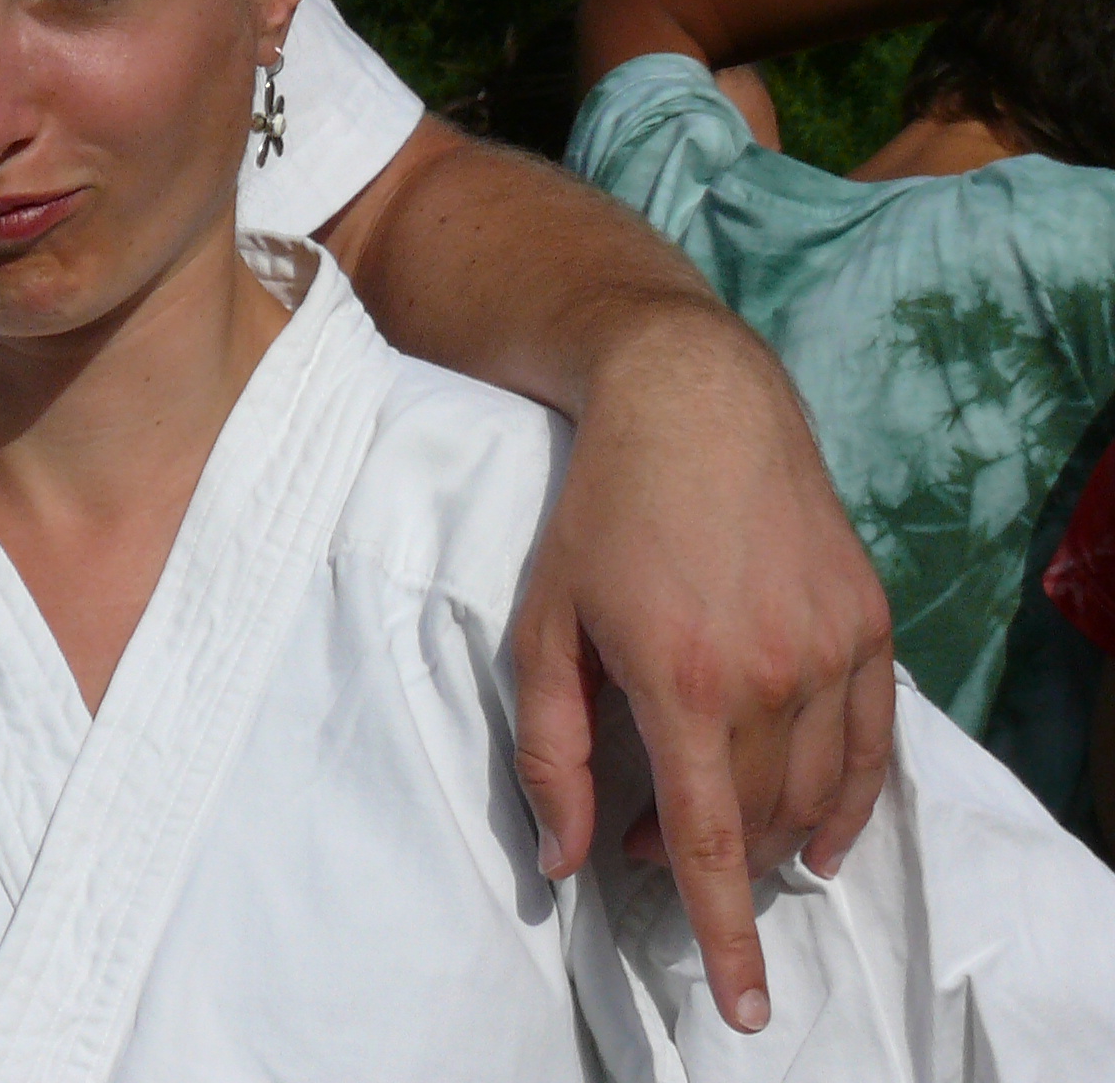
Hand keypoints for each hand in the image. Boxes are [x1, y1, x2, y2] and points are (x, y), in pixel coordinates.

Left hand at [508, 303, 892, 1038]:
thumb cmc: (599, 512)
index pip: (707, 841)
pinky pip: (872, 744)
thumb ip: (549, 750)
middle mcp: (772, 672)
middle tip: (645, 846)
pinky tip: (817, 831)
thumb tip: (561, 858)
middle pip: (758, 821)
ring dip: (773, 836)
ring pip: (818, 792)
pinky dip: (847, 800)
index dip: (721, 935)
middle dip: (711, 863)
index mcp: (683, 679)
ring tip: (721, 837)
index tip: (739, 1010)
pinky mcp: (870, 624)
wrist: (693, 404)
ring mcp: (832, 648)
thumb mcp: (542, 623)